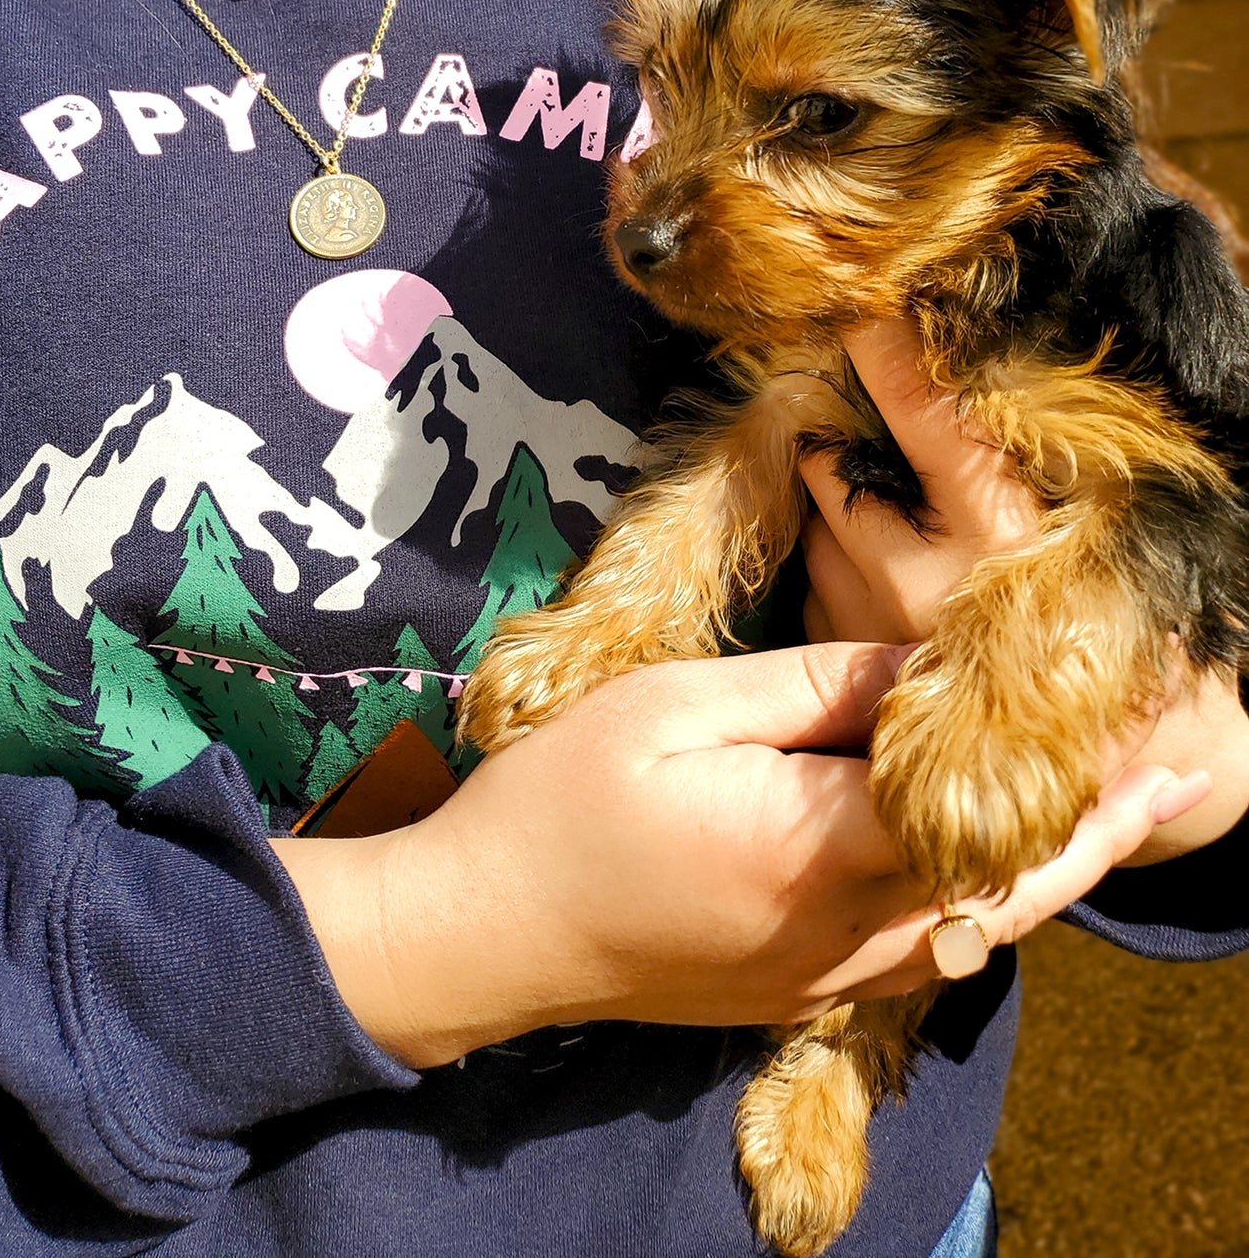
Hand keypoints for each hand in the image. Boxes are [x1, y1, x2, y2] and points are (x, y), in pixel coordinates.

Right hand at [274, 643, 1205, 1066]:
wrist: (489, 932)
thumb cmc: (564, 800)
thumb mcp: (675, 707)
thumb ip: (808, 687)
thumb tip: (913, 665)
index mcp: (813, 849)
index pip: (977, 802)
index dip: (1061, 755)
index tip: (1124, 707)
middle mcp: (840, 934)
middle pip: (1007, 882)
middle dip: (1098, 822)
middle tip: (1171, 768)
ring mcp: (824, 979)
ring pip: (978, 930)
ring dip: (1054, 868)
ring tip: (1116, 809)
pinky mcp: (799, 995)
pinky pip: (923, 954)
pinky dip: (982, 904)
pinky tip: (994, 862)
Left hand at [799, 318, 1247, 862]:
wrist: (1099, 751)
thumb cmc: (1097, 611)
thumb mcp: (1079, 525)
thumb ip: (1010, 458)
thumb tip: (942, 358)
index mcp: (1002, 538)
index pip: (931, 422)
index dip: (890, 356)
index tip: (858, 302)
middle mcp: (926, 587)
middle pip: (834, 467)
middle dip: (838, 439)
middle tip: (859, 427)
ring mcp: (872, 634)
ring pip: (816, 527)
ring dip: (839, 512)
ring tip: (897, 526)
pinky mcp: (841, 670)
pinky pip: (811, 587)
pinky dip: (835, 571)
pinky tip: (883, 584)